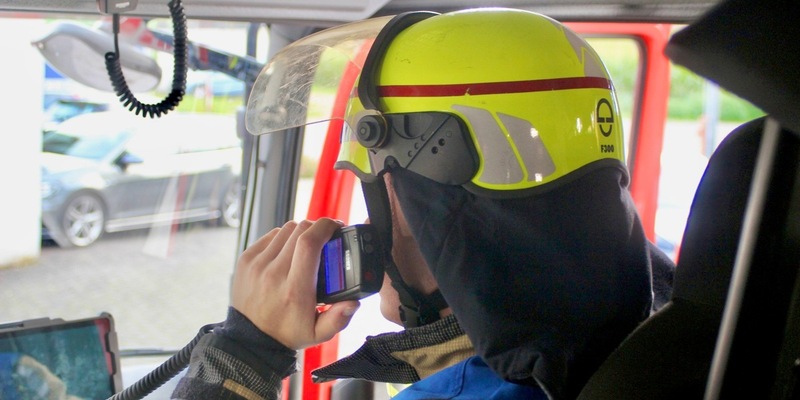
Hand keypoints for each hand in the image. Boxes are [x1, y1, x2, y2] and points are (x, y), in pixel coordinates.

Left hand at [231, 218, 359, 349]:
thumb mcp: (317, 333)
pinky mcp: (246, 259)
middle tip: (327, 237)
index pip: (309, 244)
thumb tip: (353, 302)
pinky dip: (284, 238)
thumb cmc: (286, 333)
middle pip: (300, 231)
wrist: (250, 339)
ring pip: (286, 230)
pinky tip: (290, 250)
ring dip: (301, 232)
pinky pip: (271, 236)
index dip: (325, 227)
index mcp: (294, 290)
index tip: (336, 227)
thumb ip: (338, 319)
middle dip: (317, 228)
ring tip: (308, 245)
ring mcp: (257, 264)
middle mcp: (274, 273)